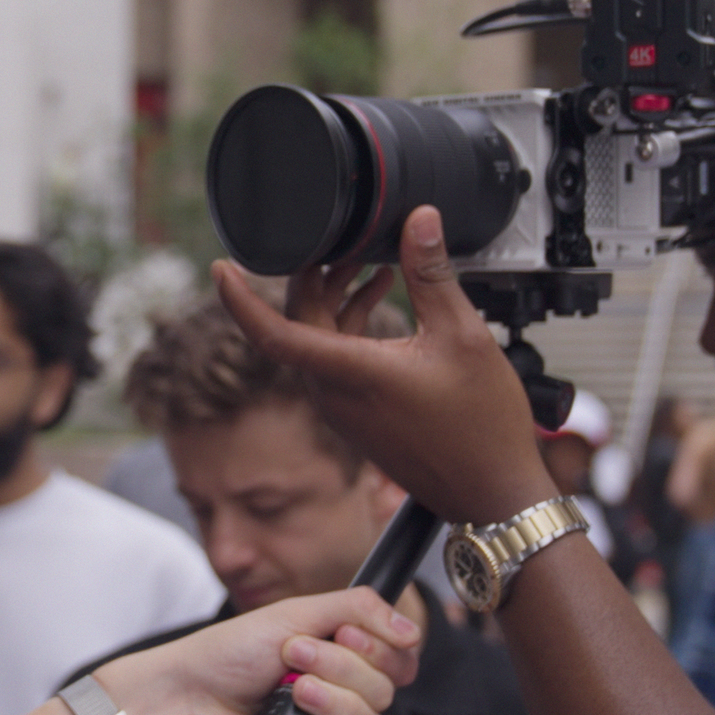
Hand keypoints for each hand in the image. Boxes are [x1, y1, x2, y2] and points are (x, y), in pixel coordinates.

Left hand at [95, 587, 420, 714]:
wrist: (183, 700)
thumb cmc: (225, 655)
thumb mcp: (293, 613)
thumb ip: (358, 609)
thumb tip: (411, 630)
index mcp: (337, 650)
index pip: (396, 655)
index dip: (379, 646)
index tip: (344, 633)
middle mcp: (337, 688)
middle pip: (385, 687)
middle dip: (342, 667)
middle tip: (294, 655)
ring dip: (336, 700)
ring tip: (294, 689)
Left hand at [215, 205, 557, 526]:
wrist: (493, 494)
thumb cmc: (481, 427)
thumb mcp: (463, 336)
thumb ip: (432, 274)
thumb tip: (418, 220)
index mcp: (349, 374)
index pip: (272, 333)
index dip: (239, 299)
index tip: (221, 267)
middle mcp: (334, 394)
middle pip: (297, 324)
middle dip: (311, 277)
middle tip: (336, 240)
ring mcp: (343, 408)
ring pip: (317, 341)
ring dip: (334, 299)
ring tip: (367, 262)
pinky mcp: (357, 415)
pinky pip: (335, 360)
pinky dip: (349, 325)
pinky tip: (380, 296)